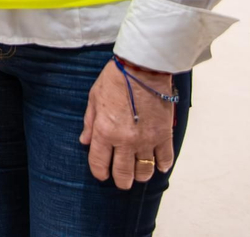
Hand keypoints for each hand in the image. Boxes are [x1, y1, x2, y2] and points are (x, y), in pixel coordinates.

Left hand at [80, 59, 175, 188]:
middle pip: (123, 173)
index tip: (102, 174)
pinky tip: (158, 165)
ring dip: (140, 176)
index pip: (99, 163)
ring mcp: (146, 140)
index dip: (99, 172)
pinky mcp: (164, 136)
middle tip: (121, 181)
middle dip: (121, 181)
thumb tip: (84, 141)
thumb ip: (89, 123)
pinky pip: (165, 159)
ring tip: (138, 174)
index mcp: (104, 131)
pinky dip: (162, 165)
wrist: (143, 69)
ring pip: (144, 171)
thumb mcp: (94, 98)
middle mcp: (125, 141)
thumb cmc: (115, 80)